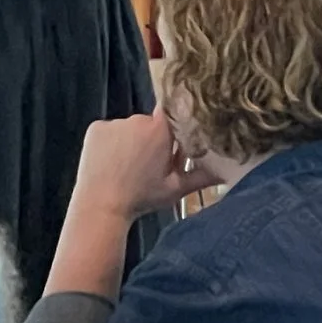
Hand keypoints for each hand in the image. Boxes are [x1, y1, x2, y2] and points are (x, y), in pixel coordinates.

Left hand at [74, 111, 216, 219]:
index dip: (172, 130)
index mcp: (161, 130)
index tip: (171, 143)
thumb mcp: (175, 189)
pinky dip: (110, 143)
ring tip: (126, 167)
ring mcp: (114, 122)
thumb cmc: (141, 198)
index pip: (172, 116)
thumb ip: (201, 177)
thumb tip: (226, 173)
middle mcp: (138, 120)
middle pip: (149, 124)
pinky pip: (108, 130)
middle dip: (151, 139)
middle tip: (148, 164)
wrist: (101, 206)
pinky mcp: (96, 127)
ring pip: (128, 128)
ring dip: (130, 141)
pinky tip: (110, 162)